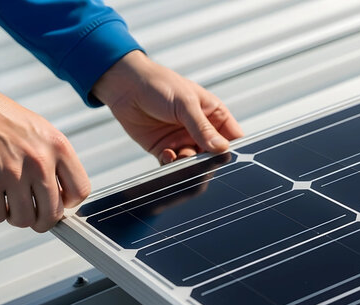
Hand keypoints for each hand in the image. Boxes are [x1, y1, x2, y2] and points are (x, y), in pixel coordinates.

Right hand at [0, 85, 89, 231]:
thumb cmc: (5, 120)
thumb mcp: (44, 133)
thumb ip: (57, 161)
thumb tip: (64, 195)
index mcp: (58, 147)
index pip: (80, 190)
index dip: (69, 203)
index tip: (59, 203)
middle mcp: (40, 161)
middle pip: (52, 213)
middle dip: (43, 220)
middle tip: (34, 213)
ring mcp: (13, 173)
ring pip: (25, 219)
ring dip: (17, 217)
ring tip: (12, 203)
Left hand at [92, 50, 242, 164]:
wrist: (125, 86)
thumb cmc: (159, 84)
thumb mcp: (185, 104)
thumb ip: (203, 128)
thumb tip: (222, 148)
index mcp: (213, 114)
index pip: (233, 137)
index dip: (234, 148)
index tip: (230, 157)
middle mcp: (200, 130)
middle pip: (214, 155)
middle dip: (210, 161)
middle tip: (204, 162)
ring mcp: (183, 140)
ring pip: (194, 163)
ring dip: (190, 164)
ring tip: (182, 155)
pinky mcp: (165, 149)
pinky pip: (174, 165)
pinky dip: (172, 164)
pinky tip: (167, 154)